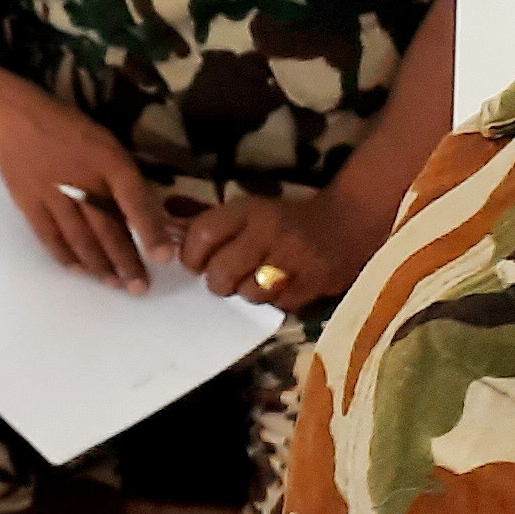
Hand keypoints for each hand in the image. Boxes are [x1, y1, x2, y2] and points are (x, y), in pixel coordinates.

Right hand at [0, 92, 168, 292]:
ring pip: (80, 238)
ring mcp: (52, 194)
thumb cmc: (69, 129)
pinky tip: (80, 271)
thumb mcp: (106, 143)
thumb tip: (147, 215)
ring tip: (115, 285)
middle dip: (126, 261)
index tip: (164, 258)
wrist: (14, 118)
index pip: (134, 200)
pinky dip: (66, 256)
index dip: (151, 230)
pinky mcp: (29, 203)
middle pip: (107, 228)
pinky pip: (50, 236)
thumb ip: (124, 178)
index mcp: (108, 161)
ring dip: (99, 265)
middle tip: (139, 288)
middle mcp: (82, 180)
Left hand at [175, 194, 356, 309]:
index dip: (191, 254)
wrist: (349, 221)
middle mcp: (270, 234)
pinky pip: (279, 304)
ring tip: (253, 281)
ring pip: (249, 293)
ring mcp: (294, 261)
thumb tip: (165, 224)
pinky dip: (274, 300)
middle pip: (221, 272)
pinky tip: (278, 286)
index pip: (203, 234)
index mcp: (250, 211)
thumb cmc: (286, 217)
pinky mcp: (315, 284)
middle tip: (221, 278)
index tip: (194, 262)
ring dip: (245, 292)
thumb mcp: (248, 209)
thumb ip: (207, 219)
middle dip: (215, 280)